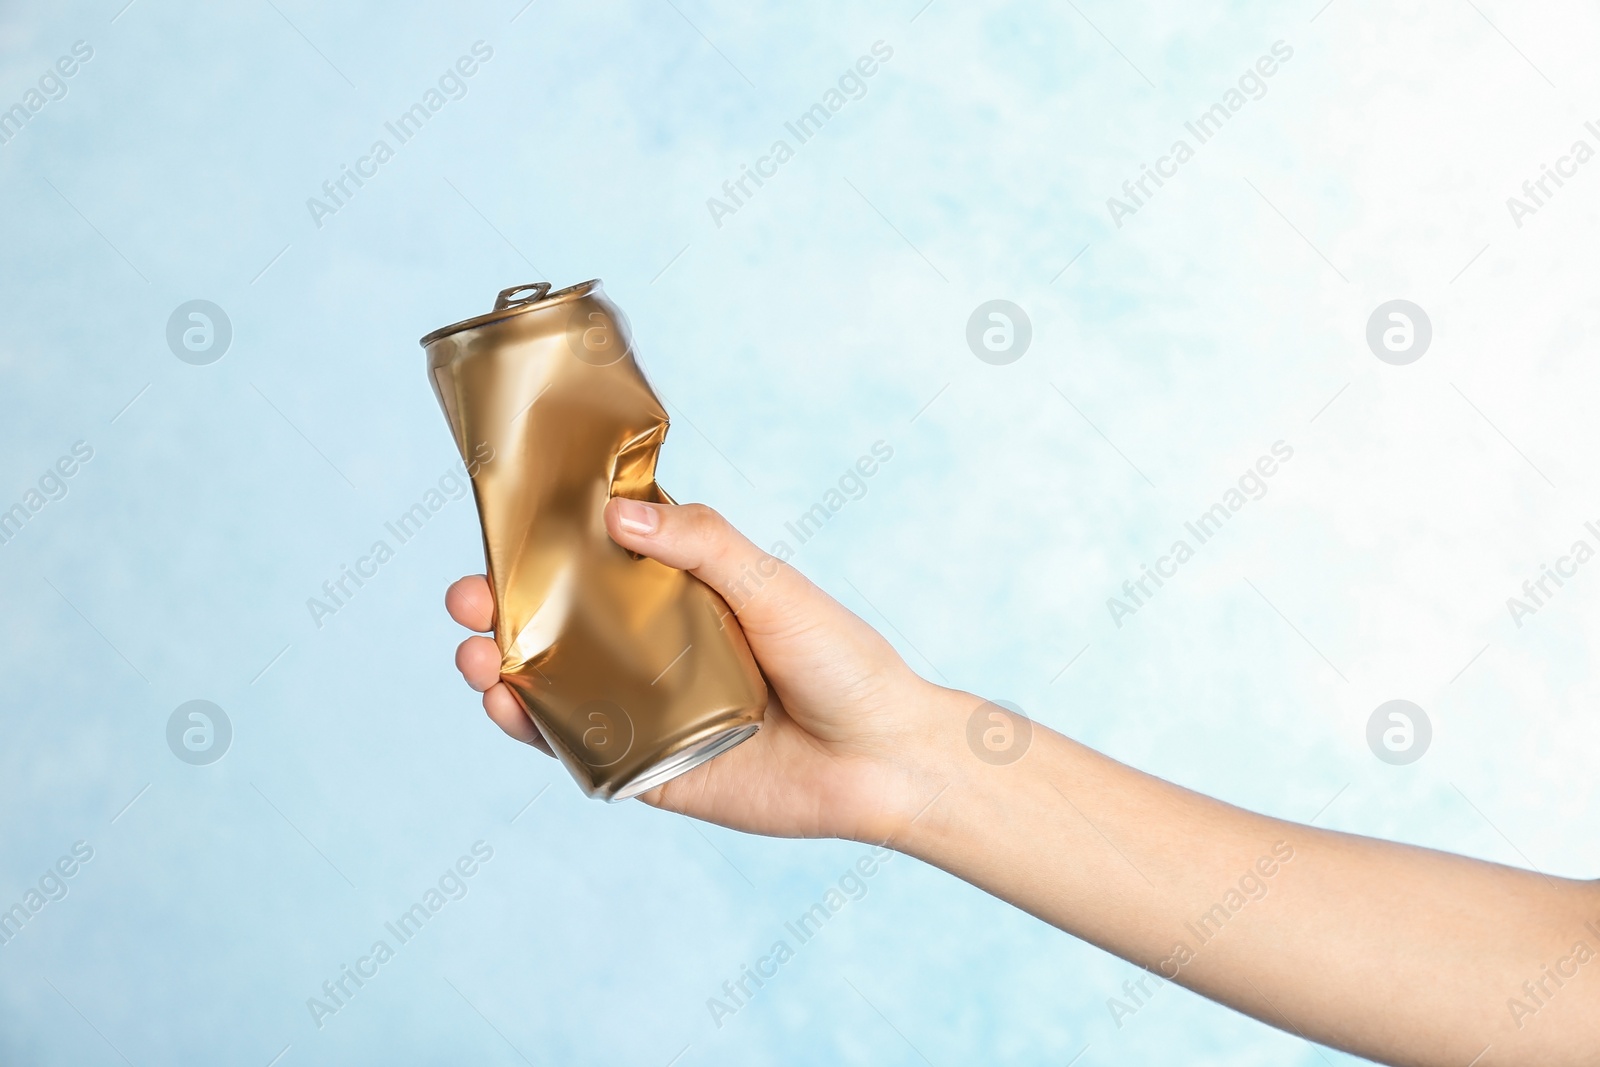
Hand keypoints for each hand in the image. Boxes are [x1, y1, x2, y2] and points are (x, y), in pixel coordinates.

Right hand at [446, 498, 966, 840]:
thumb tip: (619, 516)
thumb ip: (704, 547)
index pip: (597, 563)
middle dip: (504, 610)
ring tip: (473, 653)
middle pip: (559, 625)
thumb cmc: (842, 660)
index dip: (543, 548)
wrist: (884, 759)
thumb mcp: (774, 586)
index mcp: (682, 596)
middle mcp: (654, 650)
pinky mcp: (648, 769)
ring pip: (556, 687)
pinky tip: (509, 705)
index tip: (499, 529)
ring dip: (504, 668)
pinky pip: (580, 750)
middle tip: (466, 598)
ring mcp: (646, 711)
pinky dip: (536, 730)